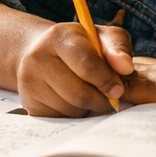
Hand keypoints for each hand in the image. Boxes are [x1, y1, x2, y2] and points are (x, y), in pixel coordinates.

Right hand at [14, 22, 133, 116]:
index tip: (119, 90)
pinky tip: (76, 102)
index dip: (107, 80)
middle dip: (101, 100)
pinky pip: (61, 120)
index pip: (86, 64)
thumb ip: (117, 49)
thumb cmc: (80, 45)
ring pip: (70, 110)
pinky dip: (75, 116)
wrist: (42, 52)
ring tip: (91, 95)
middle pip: (79, 93)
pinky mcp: (29, 104)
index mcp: (58, 36)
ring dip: (88, 109)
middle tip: (111, 99)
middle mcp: (37, 57)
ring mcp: (29, 82)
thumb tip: (126, 67)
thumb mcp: (101, 37)